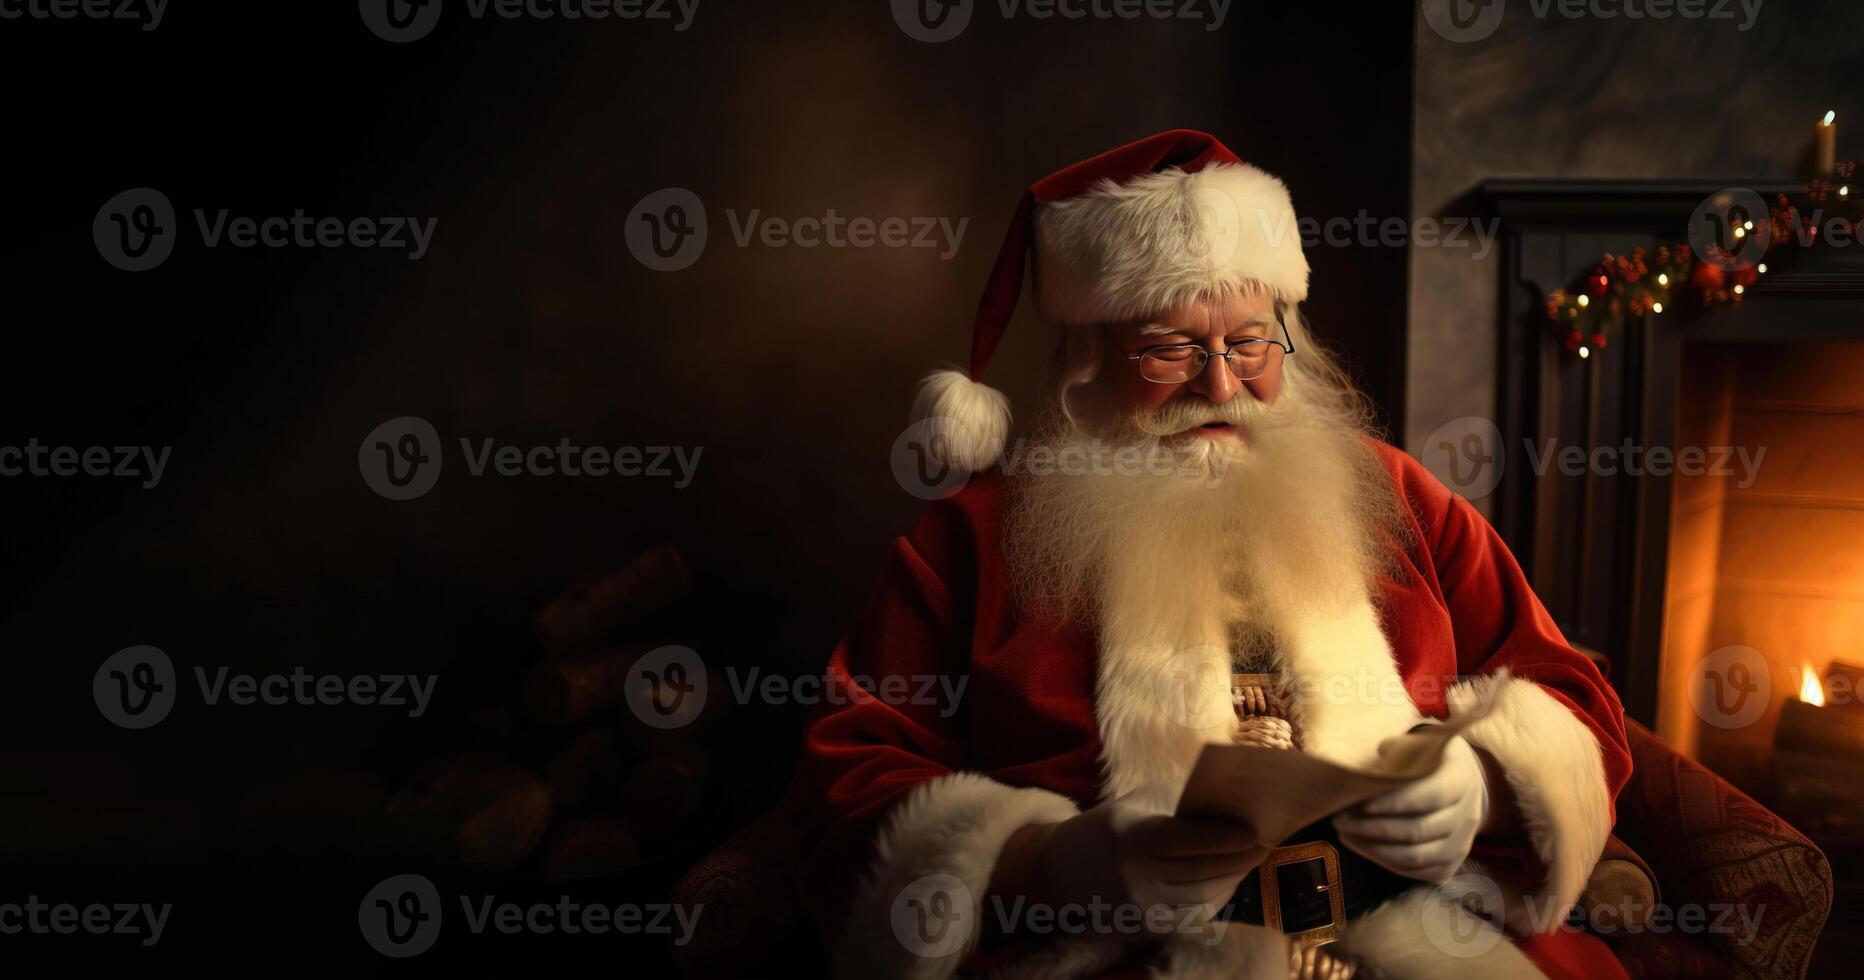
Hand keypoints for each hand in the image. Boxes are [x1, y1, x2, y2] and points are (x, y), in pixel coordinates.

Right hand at [1034, 798, 1261, 928]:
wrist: (1061, 872)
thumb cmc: (1106, 828)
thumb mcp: (1134, 804)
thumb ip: (1176, 802)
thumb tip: (1226, 803)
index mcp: (1133, 839)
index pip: (1188, 840)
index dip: (1225, 836)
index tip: (1255, 830)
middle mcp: (1137, 877)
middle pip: (1203, 871)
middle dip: (1240, 858)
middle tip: (1264, 844)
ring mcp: (1142, 908)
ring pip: (1203, 897)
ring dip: (1232, 879)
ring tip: (1249, 861)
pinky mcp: (1146, 928)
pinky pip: (1193, 916)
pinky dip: (1216, 898)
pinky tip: (1226, 881)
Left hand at [1332, 734, 1489, 883]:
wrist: (1461, 784)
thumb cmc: (1428, 758)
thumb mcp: (1419, 742)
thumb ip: (1400, 748)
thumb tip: (1380, 753)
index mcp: (1460, 779)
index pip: (1430, 796)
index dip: (1392, 803)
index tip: (1358, 803)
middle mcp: (1468, 814)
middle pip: (1418, 830)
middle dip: (1372, 828)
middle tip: (1339, 819)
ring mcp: (1462, 844)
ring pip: (1416, 857)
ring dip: (1374, 848)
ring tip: (1345, 834)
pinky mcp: (1450, 864)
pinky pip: (1417, 872)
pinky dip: (1386, 862)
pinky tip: (1361, 845)